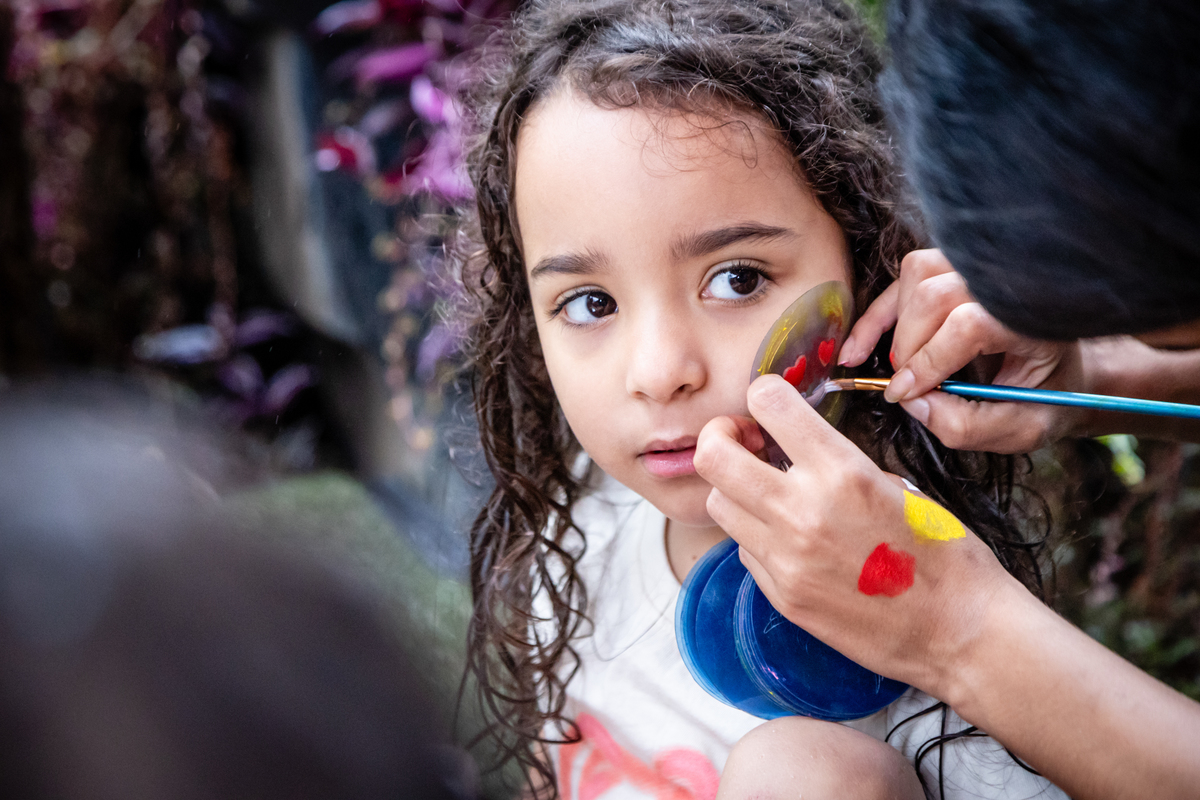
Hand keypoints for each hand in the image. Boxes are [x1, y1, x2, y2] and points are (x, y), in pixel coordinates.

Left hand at [694, 375, 1017, 693]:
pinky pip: (744, 549)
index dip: (762, 394)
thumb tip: (796, 449)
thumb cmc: (945, 555)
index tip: (767, 407)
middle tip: (742, 441)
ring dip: (734, 488)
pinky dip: (756, 535)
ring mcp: (785, 558)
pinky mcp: (781, 595)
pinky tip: (788, 538)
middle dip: (720, 437)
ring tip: (765, 492)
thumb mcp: (898, 485)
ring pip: (718, 503)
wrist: (959, 633)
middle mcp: (801, 512)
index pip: (767, 402)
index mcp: (841, 472)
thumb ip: (839, 463)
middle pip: (713, 456)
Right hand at [839, 249, 1084, 452]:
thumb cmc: (1044, 400)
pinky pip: (901, 283)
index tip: (907, 394)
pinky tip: (856, 350)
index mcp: (1033, 321)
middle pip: (934, 295)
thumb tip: (911, 401)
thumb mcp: (1018, 428)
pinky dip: (875, 318)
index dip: (931, 360)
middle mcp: (1006, 285)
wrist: (1062, 374)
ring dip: (895, 326)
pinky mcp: (951, 274)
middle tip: (906, 387)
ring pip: (916, 276)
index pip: (969, 324)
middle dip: (908, 347)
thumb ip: (967, 424)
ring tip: (899, 367)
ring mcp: (978, 272)